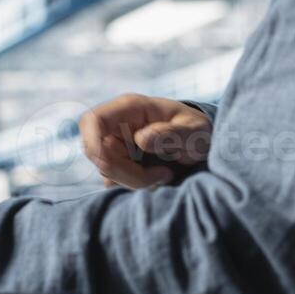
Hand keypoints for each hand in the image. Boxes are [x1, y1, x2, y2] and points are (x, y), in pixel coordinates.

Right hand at [79, 94, 211, 188]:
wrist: (202, 142)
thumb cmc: (198, 131)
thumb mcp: (194, 131)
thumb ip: (171, 134)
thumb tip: (141, 139)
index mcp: (130, 108)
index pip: (92, 120)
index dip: (93, 143)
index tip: (114, 164)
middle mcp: (116, 125)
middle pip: (97, 153)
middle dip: (124, 173)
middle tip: (161, 176)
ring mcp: (116, 144)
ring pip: (106, 171)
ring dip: (133, 181)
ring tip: (165, 175)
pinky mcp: (119, 162)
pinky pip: (114, 180)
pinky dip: (134, 186)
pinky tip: (156, 178)